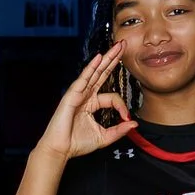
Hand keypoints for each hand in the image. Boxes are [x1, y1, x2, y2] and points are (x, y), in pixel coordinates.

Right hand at [38, 44, 135, 160]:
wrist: (61, 149)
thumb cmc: (76, 143)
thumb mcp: (104, 137)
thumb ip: (119, 130)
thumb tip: (134, 124)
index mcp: (92, 104)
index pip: (113, 97)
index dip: (122, 106)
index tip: (126, 117)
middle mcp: (86, 96)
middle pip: (103, 73)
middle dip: (114, 59)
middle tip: (124, 45)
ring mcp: (78, 93)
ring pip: (95, 72)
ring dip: (107, 58)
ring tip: (117, 46)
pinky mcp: (72, 95)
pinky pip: (84, 78)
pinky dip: (91, 67)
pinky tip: (99, 57)